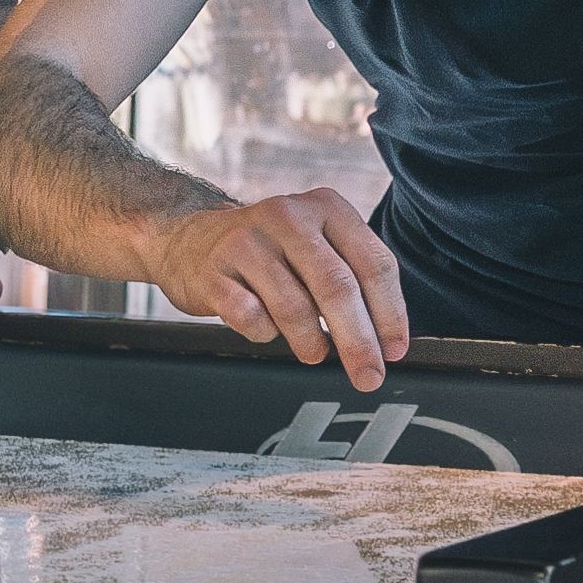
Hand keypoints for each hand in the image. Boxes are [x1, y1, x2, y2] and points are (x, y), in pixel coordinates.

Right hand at [151, 189, 408, 387]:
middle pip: (337, 287)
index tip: (394, 350)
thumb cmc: (268, 253)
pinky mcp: (212, 271)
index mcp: (326, 207)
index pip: (373, 263)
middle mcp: (288, 216)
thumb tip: (386, 340)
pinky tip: (266, 327)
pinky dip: (265, 333)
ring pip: (295, 306)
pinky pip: (250, 318)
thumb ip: (351, 278)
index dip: (390, 313)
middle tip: (368, 375)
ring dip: (311, 342)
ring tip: (314, 353)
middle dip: (358, 340)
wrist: (189, 240)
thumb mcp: (315, 245)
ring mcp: (246, 241)